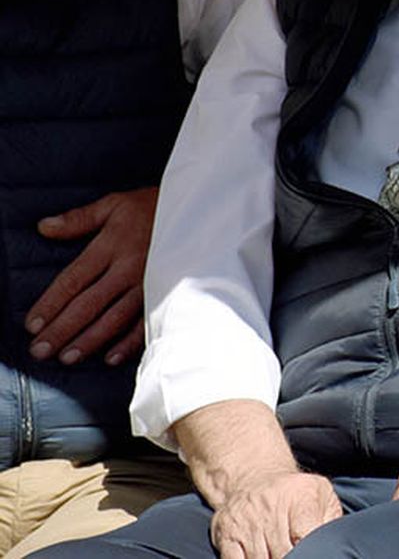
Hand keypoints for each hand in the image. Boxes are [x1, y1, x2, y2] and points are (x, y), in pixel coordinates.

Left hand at [27, 186, 158, 365]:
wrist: (202, 210)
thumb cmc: (155, 206)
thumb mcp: (116, 204)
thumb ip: (79, 218)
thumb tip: (44, 227)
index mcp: (112, 245)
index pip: (73, 280)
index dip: (51, 303)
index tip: (32, 325)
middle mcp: (128, 268)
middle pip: (89, 304)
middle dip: (62, 329)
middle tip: (40, 351)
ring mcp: (149, 284)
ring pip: (114, 318)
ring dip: (90, 340)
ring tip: (67, 358)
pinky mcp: (167, 292)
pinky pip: (147, 321)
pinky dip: (129, 342)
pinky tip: (111, 358)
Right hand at [207, 469, 340, 558]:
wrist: (254, 478)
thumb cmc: (296, 494)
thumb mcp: (321, 496)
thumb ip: (330, 521)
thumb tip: (337, 545)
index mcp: (301, 498)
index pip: (306, 534)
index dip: (309, 551)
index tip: (313, 555)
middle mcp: (270, 508)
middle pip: (283, 553)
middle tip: (298, 558)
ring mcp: (246, 522)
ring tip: (280, 557)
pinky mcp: (226, 534)